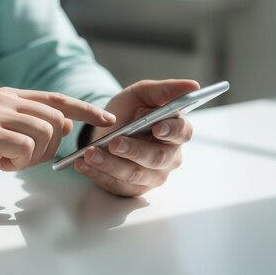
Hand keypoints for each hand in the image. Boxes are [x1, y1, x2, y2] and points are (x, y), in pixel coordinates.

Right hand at [0, 87, 115, 188]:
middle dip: (51, 147)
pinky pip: (25, 147)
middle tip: (26, 159)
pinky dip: (19, 162)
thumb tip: (63, 124)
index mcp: (10, 96)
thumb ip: (29, 124)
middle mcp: (5, 99)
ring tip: (10, 161)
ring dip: (34, 156)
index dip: (86, 109)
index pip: (58, 99)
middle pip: (55, 121)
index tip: (108, 119)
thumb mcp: (0, 130)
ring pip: (44, 133)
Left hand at [74, 79, 199, 196]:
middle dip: (134, 150)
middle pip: (156, 158)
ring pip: (133, 174)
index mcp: (176, 131)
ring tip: (90, 154)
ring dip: (110, 164)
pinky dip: (96, 174)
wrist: (106, 129)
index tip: (157, 127)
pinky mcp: (131, 188)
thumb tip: (194, 86)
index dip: (171, 131)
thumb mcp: (142, 94)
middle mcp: (168, 157)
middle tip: (114, 142)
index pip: (182, 132)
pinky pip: (115, 184)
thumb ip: (166, 90)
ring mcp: (151, 176)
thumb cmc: (130, 111)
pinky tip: (82, 165)